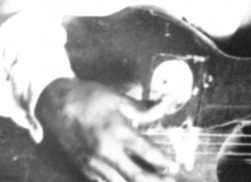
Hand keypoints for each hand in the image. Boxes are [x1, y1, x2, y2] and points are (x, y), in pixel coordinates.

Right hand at [35, 78, 177, 181]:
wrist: (55, 103)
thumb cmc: (89, 98)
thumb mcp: (119, 98)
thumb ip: (144, 107)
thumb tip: (166, 103)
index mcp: (117, 131)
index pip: (146, 151)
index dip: (163, 161)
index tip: (175, 166)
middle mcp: (106, 150)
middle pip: (134, 174)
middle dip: (155, 180)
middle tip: (170, 181)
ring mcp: (92, 161)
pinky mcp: (82, 165)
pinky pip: (102, 181)